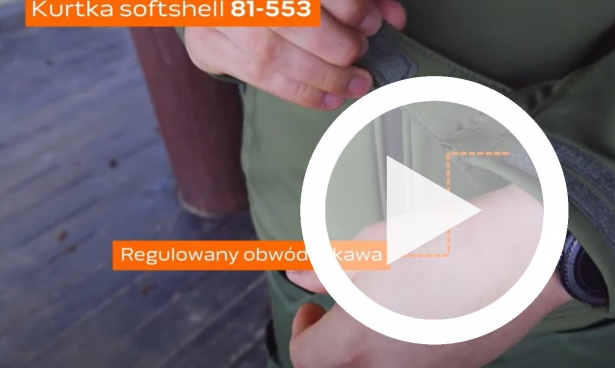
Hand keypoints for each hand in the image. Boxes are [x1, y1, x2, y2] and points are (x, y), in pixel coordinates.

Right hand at [184, 0, 406, 109]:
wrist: (218, 2)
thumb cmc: (282, 0)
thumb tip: (394, 19)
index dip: (349, 8)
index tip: (372, 25)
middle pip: (293, 19)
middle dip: (337, 45)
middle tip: (361, 57)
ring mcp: (220, 16)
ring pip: (275, 54)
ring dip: (325, 77)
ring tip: (356, 85)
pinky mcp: (208, 46)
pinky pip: (260, 77)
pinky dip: (302, 92)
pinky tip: (330, 99)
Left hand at [286, 185, 572, 367]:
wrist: (525, 253)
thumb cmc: (449, 240)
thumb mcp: (375, 243)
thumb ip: (328, 268)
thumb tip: (298, 274)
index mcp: (360, 338)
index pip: (307, 357)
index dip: (302, 330)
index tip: (315, 306)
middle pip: (347, 361)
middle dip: (346, 327)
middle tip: (363, 285)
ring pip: (385, 362)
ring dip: (382, 333)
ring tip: (407, 289)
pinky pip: (420, 361)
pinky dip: (416, 338)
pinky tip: (437, 301)